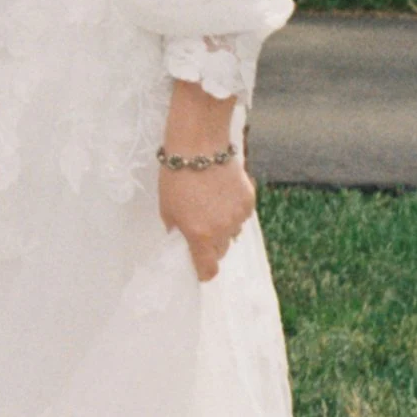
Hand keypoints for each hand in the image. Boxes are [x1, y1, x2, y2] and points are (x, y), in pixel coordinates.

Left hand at [158, 155, 255, 281]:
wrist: (198, 145)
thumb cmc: (175, 177)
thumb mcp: (166, 207)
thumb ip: (175, 228)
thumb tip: (180, 236)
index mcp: (200, 236)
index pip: (208, 269)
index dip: (203, 271)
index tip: (198, 268)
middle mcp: (223, 230)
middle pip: (220, 251)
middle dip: (210, 246)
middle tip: (200, 229)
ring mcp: (239, 215)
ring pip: (233, 232)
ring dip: (223, 227)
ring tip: (211, 205)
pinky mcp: (249, 200)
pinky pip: (241, 214)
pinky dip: (233, 209)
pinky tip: (222, 192)